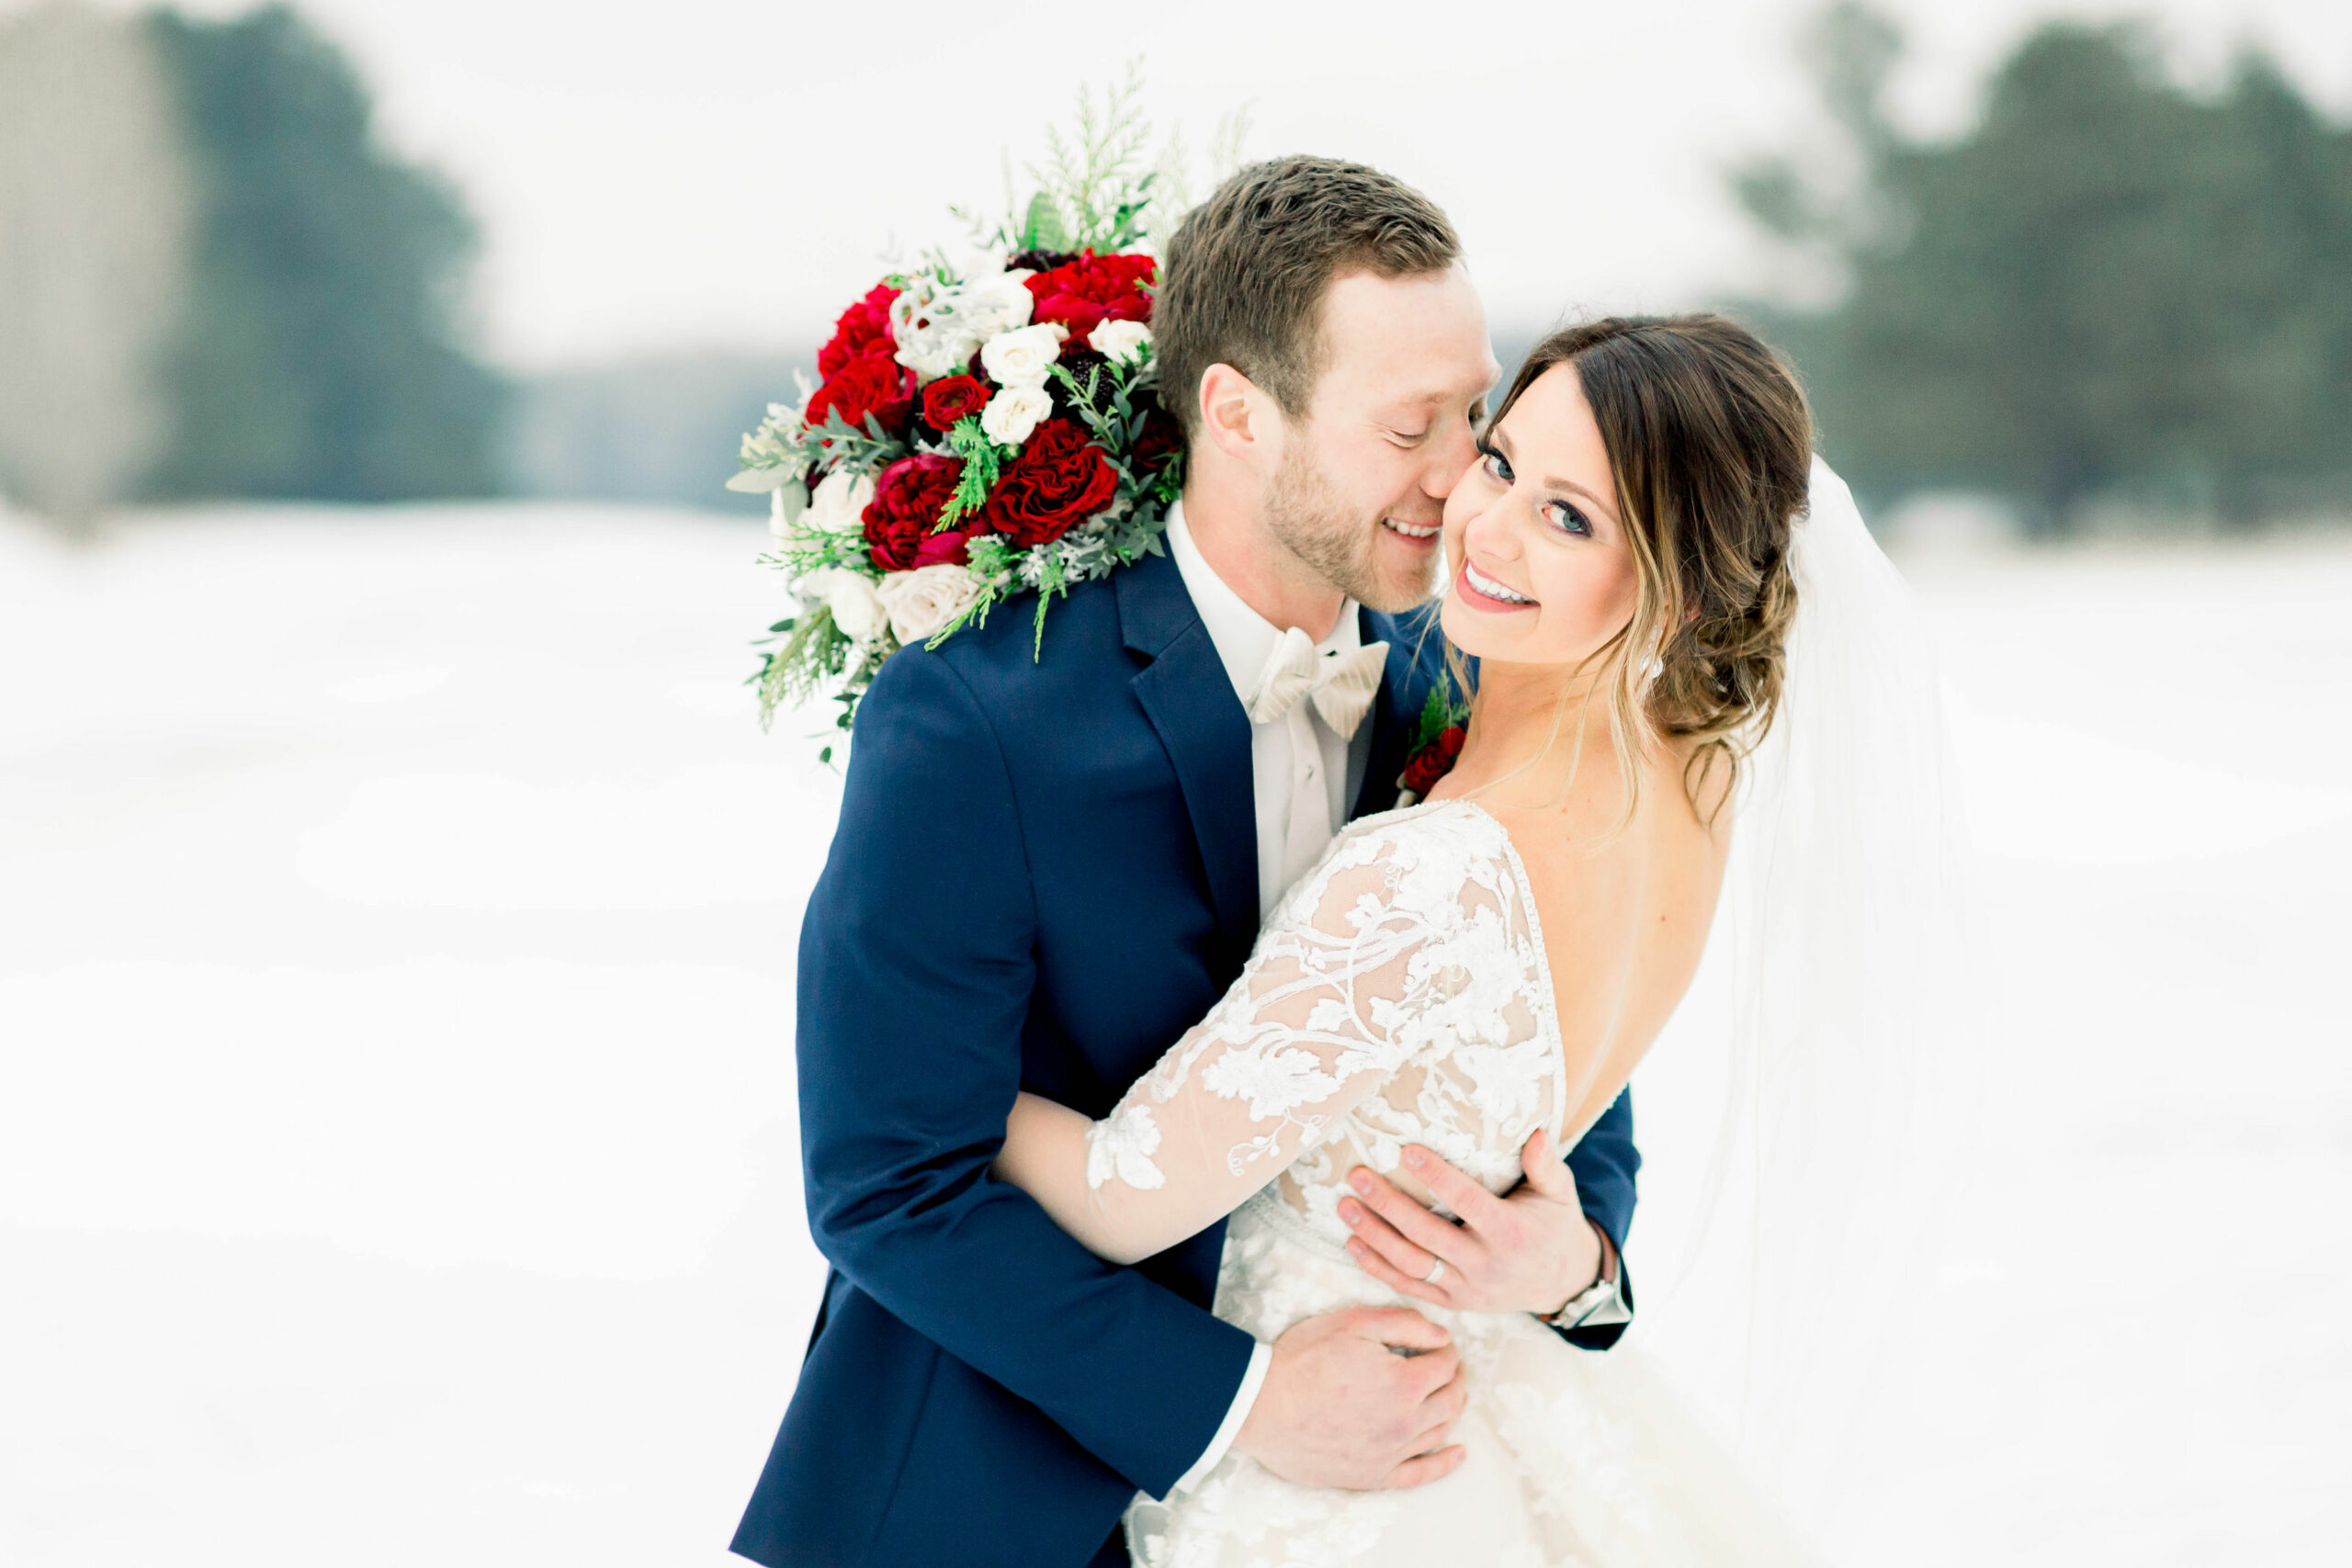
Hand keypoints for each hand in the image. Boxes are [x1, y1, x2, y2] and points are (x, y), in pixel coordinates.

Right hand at [1231, 1306, 1468, 1490]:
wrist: (1260, 1406)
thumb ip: (1405, 1323)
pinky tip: (1459, 1453)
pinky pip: (1421, 1474)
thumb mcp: (1353, 1322)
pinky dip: (1445, 1464)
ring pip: (1440, 1431)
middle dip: (1455, 1377)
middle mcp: (1406, 1423)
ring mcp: (1391, 1453)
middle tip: (1447, 1365)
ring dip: (1451, 1409)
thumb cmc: (1302, 1360)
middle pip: (1450, 1399)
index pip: (1445, 1364)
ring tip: (1448, 1393)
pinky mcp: (1374, 1475)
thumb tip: (1442, 1335)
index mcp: (1404, 1383)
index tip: (1437, 1343)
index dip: (1445, 1348)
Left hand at [1338, 1131, 1602, 1315]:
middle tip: (1358, 1176)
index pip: (1468, 1202)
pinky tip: (1353, 1242)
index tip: (1407, 1151)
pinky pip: (1409, 1287)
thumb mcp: (1559, 1193)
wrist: (1560, 1282)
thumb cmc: (1553, 1226)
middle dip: (1389, 1205)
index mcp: (1510, 1233)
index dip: (1438, 1177)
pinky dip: (1377, 1267)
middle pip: (1427, 1234)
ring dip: (1374, 1236)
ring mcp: (1466, 1288)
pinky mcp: (1452, 1302)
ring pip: (1411, 1264)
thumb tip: (1536, 1132)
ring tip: (1345, 1206)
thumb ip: (1547, 1165)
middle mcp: (1485, 1264)